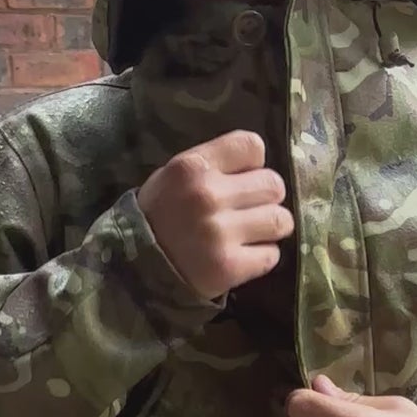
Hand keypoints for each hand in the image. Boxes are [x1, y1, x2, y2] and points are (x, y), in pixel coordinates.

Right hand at [137, 130, 292, 300]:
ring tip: (250, 233)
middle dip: (265, 198)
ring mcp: (220, 233)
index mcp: (192, 167)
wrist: (135, 270)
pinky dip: (261, 257)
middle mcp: (208, 196)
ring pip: (281, 220)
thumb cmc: (159, 216)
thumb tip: (257, 166)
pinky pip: (272, 255)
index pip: (252, 146)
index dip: (253, 164)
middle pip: (273, 184)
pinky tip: (242, 255)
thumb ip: (212, 164)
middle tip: (248, 210)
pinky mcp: (230, 267)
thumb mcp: (173, 176)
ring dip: (269, 228)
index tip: (242, 179)